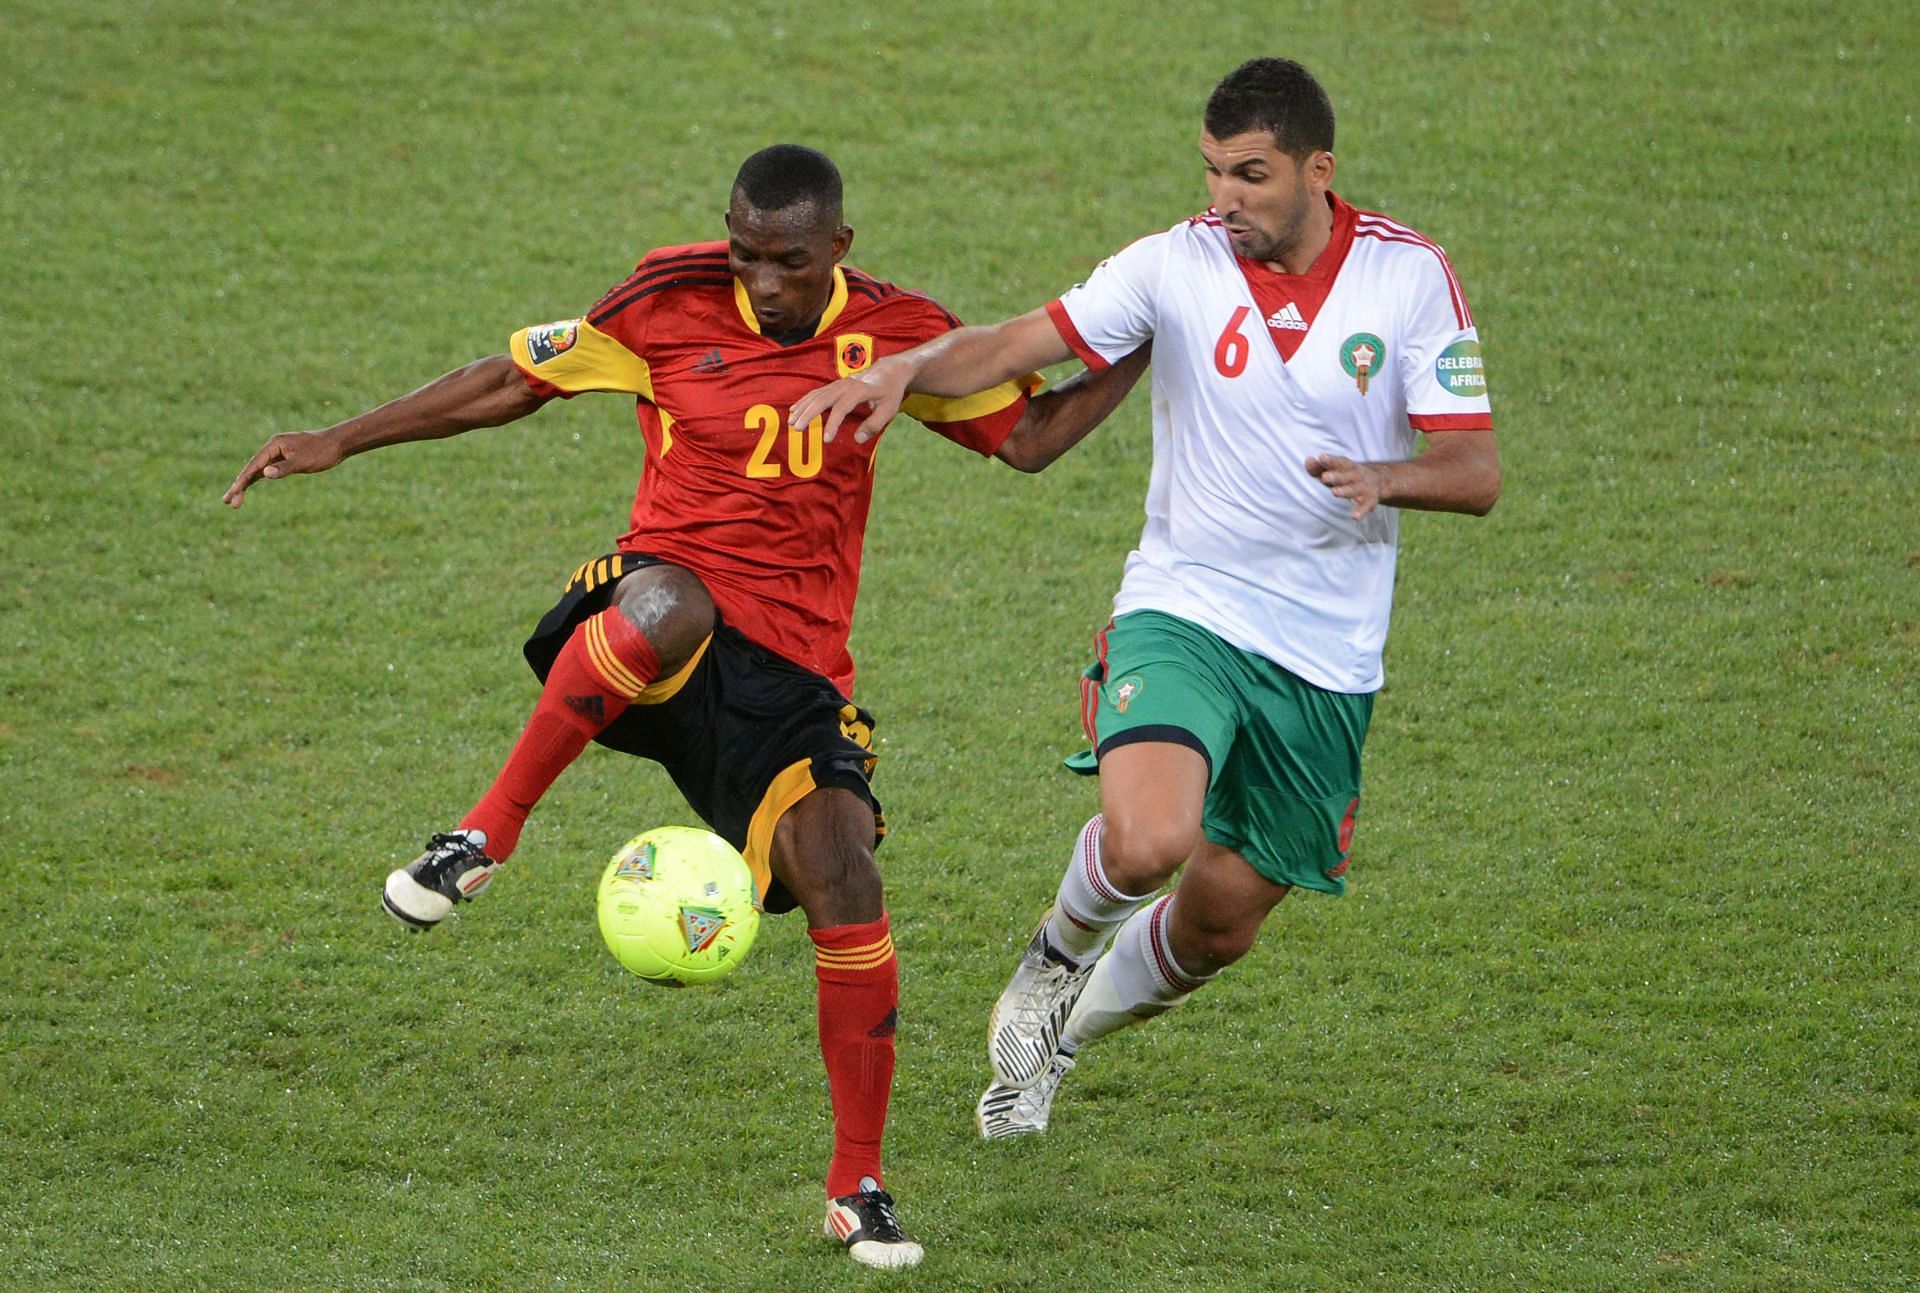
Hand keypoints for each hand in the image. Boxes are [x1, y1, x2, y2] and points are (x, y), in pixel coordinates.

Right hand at [223, 430, 344, 507]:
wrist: (337, 443)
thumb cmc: (322, 451)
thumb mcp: (303, 462)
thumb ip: (284, 468)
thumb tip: (264, 474)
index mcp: (274, 444)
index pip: (254, 464)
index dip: (243, 479)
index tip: (234, 492)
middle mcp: (273, 447)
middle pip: (252, 468)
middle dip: (239, 485)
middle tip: (227, 502)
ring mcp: (277, 453)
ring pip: (257, 471)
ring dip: (245, 485)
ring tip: (233, 502)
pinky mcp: (283, 459)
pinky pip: (265, 471)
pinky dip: (256, 480)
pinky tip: (246, 488)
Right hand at [789, 356, 912, 444]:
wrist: (889, 370)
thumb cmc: (890, 391)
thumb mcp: (889, 410)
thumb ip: (874, 425)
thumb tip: (858, 439)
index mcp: (860, 390)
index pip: (842, 408)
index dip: (833, 424)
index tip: (826, 440)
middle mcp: (846, 385)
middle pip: (823, 398)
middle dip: (808, 413)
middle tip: (797, 428)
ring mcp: (838, 383)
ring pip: (816, 394)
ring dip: (803, 407)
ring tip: (792, 422)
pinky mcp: (835, 385)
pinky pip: (816, 392)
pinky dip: (804, 401)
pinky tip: (794, 409)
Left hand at [1305, 454, 1386, 519]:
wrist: (1379, 481)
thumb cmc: (1347, 475)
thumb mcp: (1335, 470)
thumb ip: (1319, 467)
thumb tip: (1308, 461)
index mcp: (1347, 466)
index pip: (1338, 462)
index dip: (1330, 460)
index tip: (1322, 458)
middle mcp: (1356, 476)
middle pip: (1346, 476)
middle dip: (1336, 476)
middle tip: (1325, 477)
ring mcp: (1364, 488)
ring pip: (1354, 490)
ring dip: (1345, 491)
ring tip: (1335, 492)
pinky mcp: (1370, 501)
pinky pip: (1366, 506)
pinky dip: (1361, 511)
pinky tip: (1354, 517)